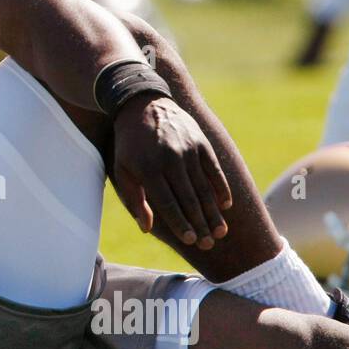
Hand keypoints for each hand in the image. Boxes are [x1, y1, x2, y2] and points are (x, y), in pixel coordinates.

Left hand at [111, 94, 231, 248]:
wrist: (142, 104)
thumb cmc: (129, 144)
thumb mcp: (122, 169)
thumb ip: (135, 199)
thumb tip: (147, 228)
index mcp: (149, 169)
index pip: (168, 204)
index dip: (181, 224)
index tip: (191, 240)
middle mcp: (170, 159)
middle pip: (190, 199)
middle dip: (201, 225)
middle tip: (210, 244)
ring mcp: (188, 150)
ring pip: (204, 188)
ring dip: (214, 212)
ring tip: (221, 232)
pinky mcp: (200, 142)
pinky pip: (214, 170)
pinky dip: (221, 188)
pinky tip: (226, 205)